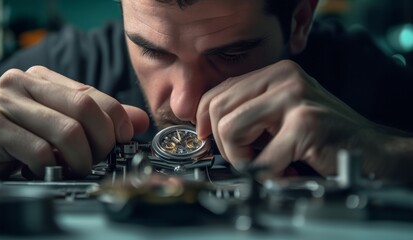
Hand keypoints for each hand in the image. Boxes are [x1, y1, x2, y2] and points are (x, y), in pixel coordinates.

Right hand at [0, 66, 148, 177]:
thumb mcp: (65, 124)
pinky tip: (48, 170)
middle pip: (84, 108)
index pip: (93, 94)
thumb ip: (101, 120)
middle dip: (101, 141)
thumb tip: (139, 121)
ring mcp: (5, 103)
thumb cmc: (25, 141)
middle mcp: (22, 83)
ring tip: (75, 168)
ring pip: (68, 132)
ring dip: (80, 159)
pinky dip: (53, 168)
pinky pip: (42, 152)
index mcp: (43, 79)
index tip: (124, 138)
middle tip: (97, 158)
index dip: (116, 119)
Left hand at [196, 60, 376, 177]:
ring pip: (230, 128)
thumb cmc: (323, 137)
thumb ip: (249, 113)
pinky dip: (267, 174)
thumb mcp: (279, 117)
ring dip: (241, 158)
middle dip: (223, 143)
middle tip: (246, 158)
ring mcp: (294, 97)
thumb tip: (206, 125)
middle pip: (217, 107)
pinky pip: (259, 158)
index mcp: (275, 73)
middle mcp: (283, 78)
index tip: (207, 138)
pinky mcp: (305, 123)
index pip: (218, 91)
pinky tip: (285, 172)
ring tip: (266, 165)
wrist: (370, 151)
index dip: (204, 119)